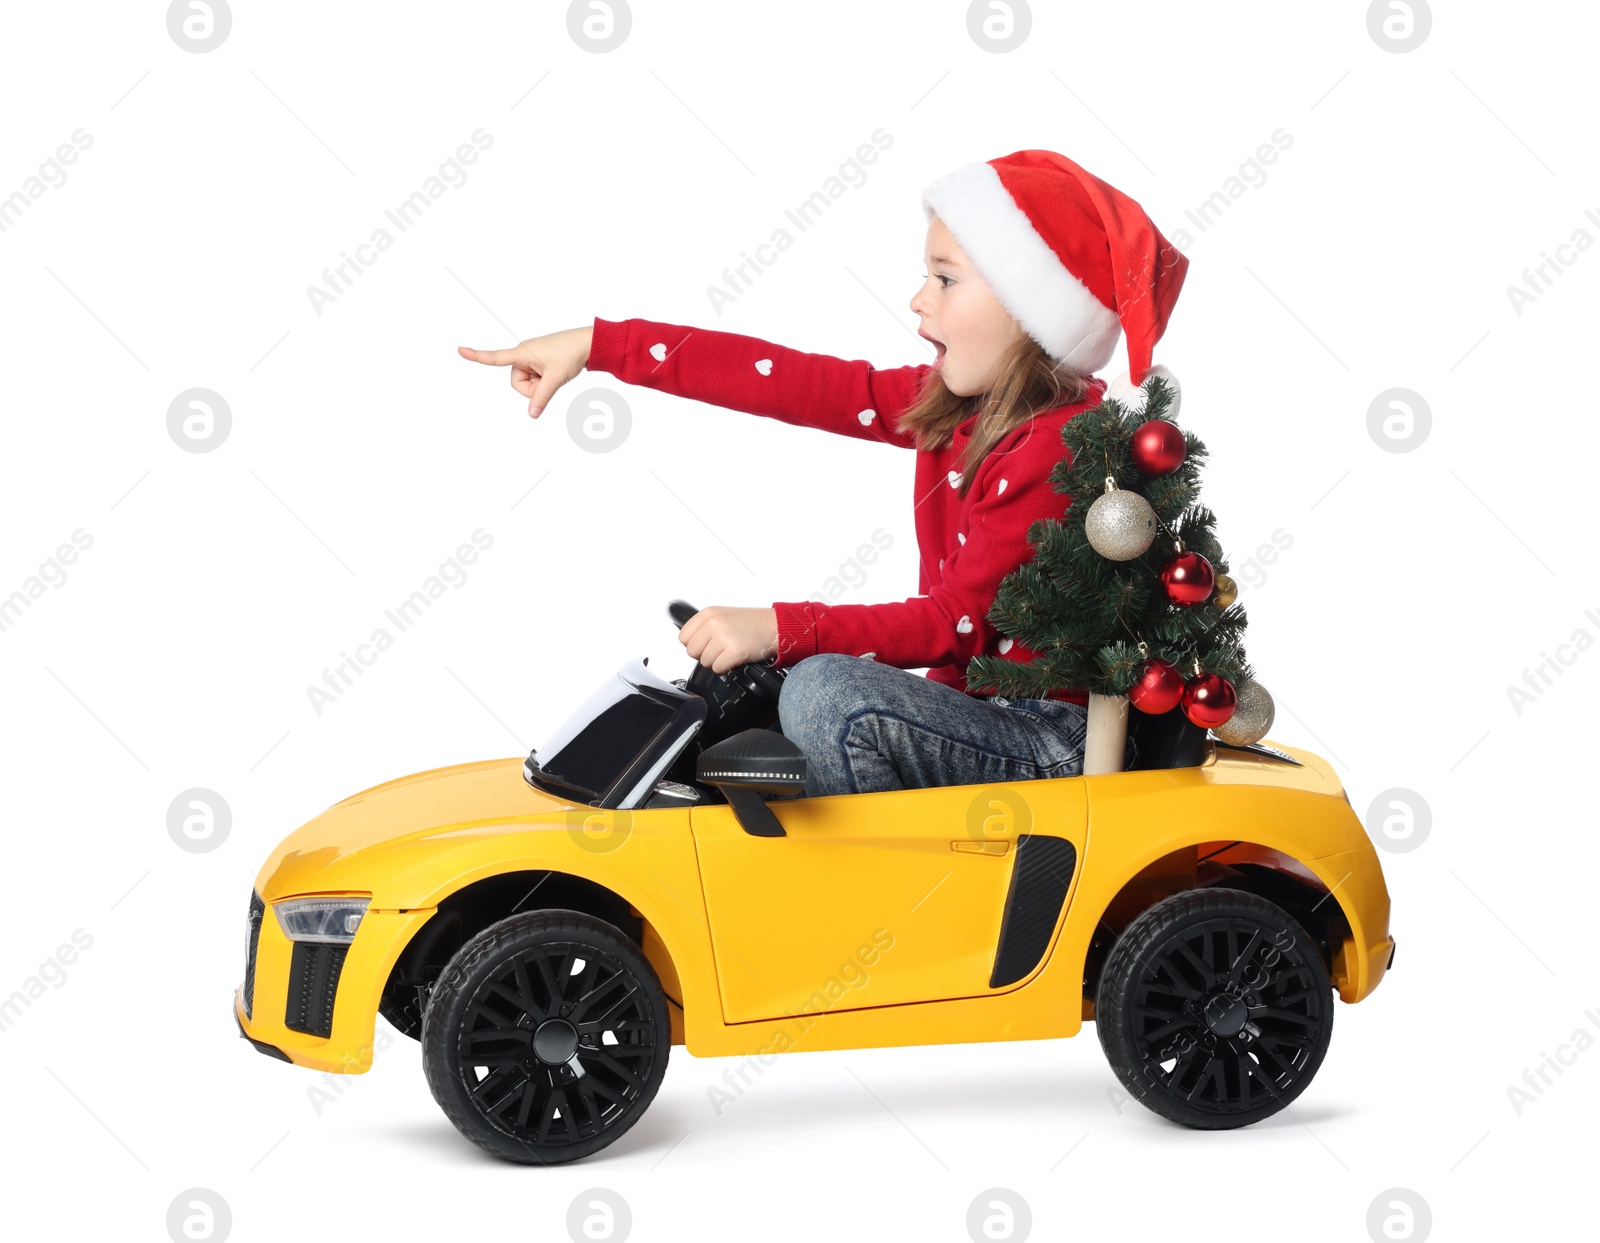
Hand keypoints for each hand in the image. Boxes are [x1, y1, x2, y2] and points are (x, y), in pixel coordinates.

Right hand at [457, 325, 594, 416]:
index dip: (477, 356)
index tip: (460, 350)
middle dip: (532, 388)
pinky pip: (535, 377)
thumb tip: (532, 414)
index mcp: (522, 352)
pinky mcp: (538, 359)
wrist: (588, 343)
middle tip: (550, 379)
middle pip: (517, 382)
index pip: (495, 357)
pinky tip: (556, 372)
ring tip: (555, 373)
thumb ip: (541, 397)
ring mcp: (531, 357)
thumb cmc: (570, 354)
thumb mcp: (555, 379)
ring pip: (527, 382)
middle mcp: (523, 353)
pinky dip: (544, 380)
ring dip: (539, 384)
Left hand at [679, 606, 778, 674]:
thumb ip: (705, 627)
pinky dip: (725, 669)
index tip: (706, 645)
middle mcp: (714, 623)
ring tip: (729, 653)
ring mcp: (723, 637)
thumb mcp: (724, 615)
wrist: (775, 627)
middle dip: (705, 655)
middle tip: (720, 651)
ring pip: (704, 662)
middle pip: (692, 651)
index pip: (684, 637)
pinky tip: (734, 660)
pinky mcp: (733, 651)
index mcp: (709, 613)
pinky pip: (717, 669)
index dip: (695, 644)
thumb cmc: (753, 623)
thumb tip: (691, 644)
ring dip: (717, 662)